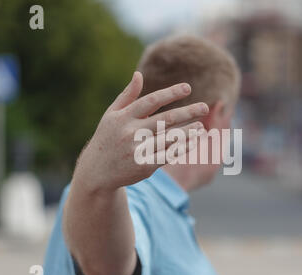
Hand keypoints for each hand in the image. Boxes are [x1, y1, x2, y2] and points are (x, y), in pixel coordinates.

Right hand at [74, 71, 208, 190]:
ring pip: (170, 138)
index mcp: (123, 117)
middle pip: (165, 119)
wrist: (96, 172)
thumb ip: (127, 96)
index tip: (188, 87)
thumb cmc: (107, 139)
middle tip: (204, 107)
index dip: (171, 93)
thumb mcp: (111, 115)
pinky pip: (168, 155)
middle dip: (187, 112)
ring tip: (202, 126)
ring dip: (189, 132)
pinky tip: (193, 142)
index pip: (151, 101)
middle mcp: (130, 133)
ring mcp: (137, 150)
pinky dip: (182, 148)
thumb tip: (139, 74)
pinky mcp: (144, 166)